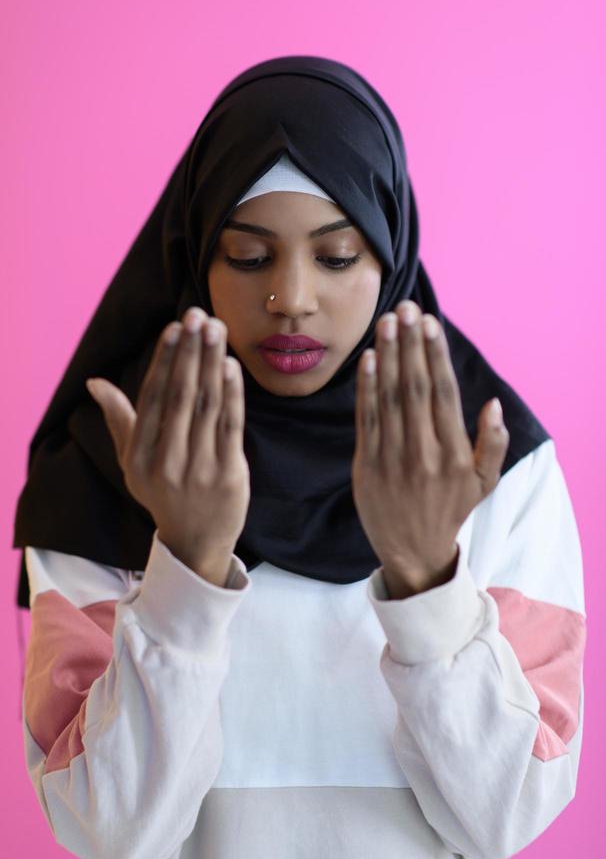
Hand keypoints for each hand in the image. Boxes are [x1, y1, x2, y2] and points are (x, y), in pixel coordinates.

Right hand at [85, 307, 250, 581]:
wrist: (196, 542)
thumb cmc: (163, 492)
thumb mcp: (132, 462)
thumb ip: (119, 419)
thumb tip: (94, 383)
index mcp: (138, 457)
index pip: (152, 398)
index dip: (163, 360)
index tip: (174, 328)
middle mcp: (165, 464)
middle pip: (179, 396)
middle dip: (189, 352)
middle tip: (199, 316)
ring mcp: (198, 471)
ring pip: (205, 406)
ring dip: (212, 363)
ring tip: (217, 329)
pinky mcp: (228, 475)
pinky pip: (230, 427)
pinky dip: (232, 394)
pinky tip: (231, 366)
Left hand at [351, 300, 508, 597]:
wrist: (412, 551)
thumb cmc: (450, 509)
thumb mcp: (484, 483)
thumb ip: (493, 443)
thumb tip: (492, 404)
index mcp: (454, 453)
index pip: (443, 394)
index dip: (435, 355)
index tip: (430, 324)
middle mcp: (423, 453)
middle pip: (414, 388)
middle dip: (410, 344)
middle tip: (405, 308)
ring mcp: (391, 458)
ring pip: (388, 398)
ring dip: (387, 356)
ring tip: (386, 322)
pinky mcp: (366, 465)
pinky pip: (365, 419)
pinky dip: (366, 387)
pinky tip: (368, 359)